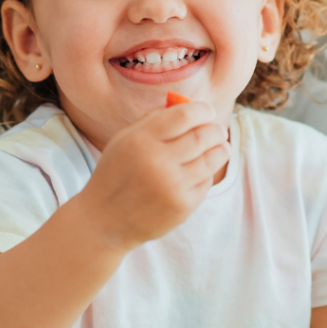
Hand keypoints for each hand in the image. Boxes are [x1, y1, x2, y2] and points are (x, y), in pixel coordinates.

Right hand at [77, 100, 229, 250]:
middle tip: (219, 130)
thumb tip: (190, 106)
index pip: (185, 115)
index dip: (202, 110)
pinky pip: (205, 182)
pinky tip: (200, 171)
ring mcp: (172, 186)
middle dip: (217, 130)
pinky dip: (206, 173)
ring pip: (212, 159)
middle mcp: (158, 161)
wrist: (104, 221)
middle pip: (203, 136)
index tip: (208, 111)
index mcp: (141, 140)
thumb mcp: (124, 140)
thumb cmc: (116, 174)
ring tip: (221, 146)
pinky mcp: (182, 206)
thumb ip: (154, 120)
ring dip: (221, 149)